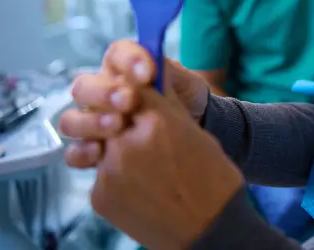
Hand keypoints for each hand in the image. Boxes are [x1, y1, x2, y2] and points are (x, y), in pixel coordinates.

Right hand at [60, 40, 209, 167]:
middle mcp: (102, 93)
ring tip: (117, 125)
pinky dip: (82, 152)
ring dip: (91, 122)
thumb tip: (155, 64)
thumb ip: (170, 72)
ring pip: (72, 120)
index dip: (128, 60)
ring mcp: (94, 123)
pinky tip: (99, 153)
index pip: (116, 55)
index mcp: (124, 69)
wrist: (194, 129)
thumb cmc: (185, 99)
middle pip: (83, 87)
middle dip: (103, 93)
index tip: (147, 73)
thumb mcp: (186, 82)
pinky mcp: (96, 152)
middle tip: (128, 100)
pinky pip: (75, 153)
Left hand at [89, 84, 243, 249]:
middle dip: (123, 120)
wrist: (212, 229)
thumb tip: (148, 83)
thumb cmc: (213, 177)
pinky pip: (101, 175)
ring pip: (104, 145)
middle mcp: (127, 143)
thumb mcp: (194, 131)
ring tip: (146, 165)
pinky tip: (141, 186)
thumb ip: (165, 107)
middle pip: (114, 115)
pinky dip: (117, 177)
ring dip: (119, 149)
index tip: (139, 96)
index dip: (138, 91)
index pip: (135, 89)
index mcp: (158, 121)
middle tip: (142, 131)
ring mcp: (109, 172)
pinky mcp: (99, 196)